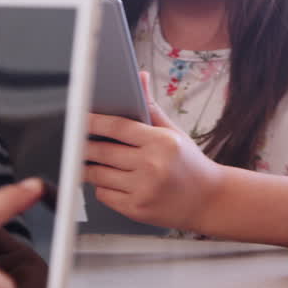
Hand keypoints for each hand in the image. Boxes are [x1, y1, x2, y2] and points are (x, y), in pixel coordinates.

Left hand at [83, 74, 222, 229]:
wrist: (209, 200)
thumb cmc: (190, 164)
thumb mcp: (175, 133)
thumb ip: (152, 108)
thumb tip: (140, 77)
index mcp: (162, 142)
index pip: (118, 127)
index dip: (93, 121)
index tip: (80, 119)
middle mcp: (152, 165)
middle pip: (102, 151)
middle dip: (84, 146)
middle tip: (77, 141)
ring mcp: (143, 189)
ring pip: (98, 175)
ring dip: (90, 167)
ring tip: (92, 161)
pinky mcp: (136, 209)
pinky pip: (103, 195)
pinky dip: (101, 187)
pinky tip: (110, 181)